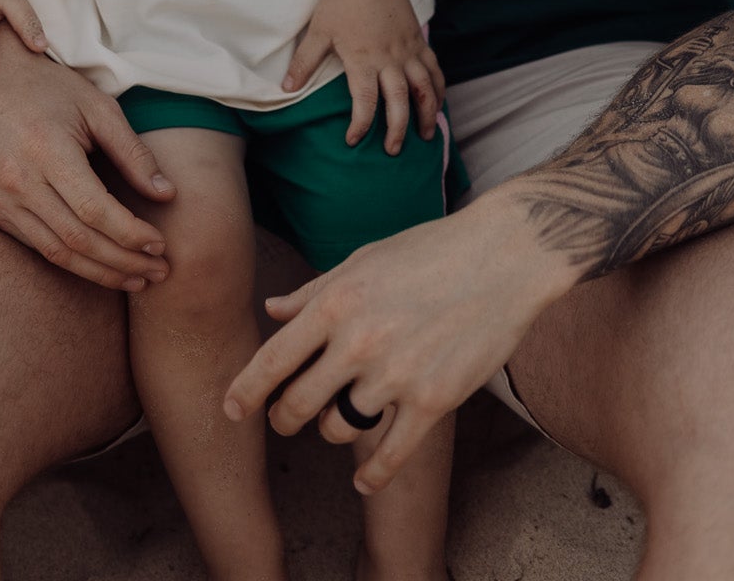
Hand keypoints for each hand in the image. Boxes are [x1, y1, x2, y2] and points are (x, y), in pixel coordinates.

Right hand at [0, 26, 175, 291]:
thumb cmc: (51, 89)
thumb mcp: (98, 107)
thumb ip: (133, 152)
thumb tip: (168, 195)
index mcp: (45, 149)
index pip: (94, 210)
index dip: (131, 234)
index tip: (161, 246)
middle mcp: (14, 178)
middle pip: (77, 240)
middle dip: (123, 262)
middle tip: (159, 272)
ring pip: (55, 252)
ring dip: (100, 272)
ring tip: (136, 278)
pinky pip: (34, 245)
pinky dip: (70, 260)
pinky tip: (99, 264)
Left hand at [224, 181, 573, 492]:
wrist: (502, 257)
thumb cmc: (429, 252)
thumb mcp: (363, 260)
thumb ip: (314, 292)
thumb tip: (272, 311)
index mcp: (336, 302)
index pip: (274, 359)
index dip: (246, 391)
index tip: (231, 409)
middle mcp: (359, 341)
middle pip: (298, 404)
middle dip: (283, 418)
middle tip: (284, 420)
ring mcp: (396, 375)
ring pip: (339, 428)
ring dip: (332, 429)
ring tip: (341, 418)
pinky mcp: (433, 400)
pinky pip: (389, 455)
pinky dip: (371, 476)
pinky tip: (363, 482)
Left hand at [284, 0, 444, 152]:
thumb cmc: (341, 2)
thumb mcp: (318, 31)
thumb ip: (304, 62)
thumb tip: (286, 88)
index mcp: (363, 59)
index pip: (366, 101)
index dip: (360, 125)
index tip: (353, 140)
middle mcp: (389, 59)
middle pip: (400, 101)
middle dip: (398, 129)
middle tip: (393, 150)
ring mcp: (408, 51)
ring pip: (424, 89)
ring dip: (427, 113)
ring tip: (425, 135)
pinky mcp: (419, 42)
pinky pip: (434, 70)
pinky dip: (439, 89)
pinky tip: (438, 103)